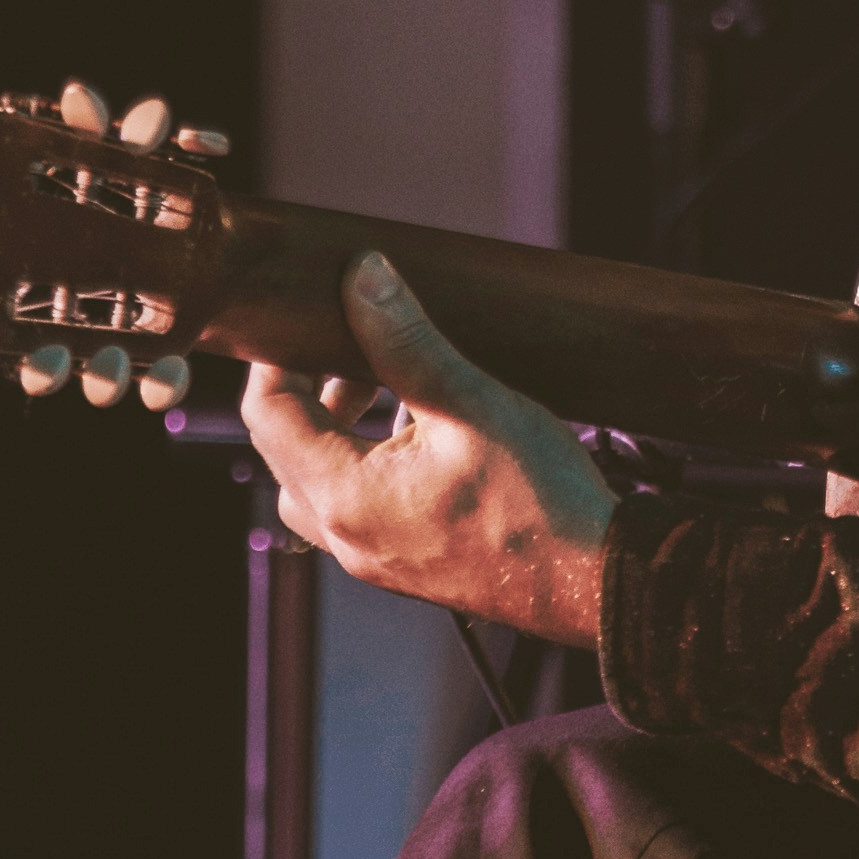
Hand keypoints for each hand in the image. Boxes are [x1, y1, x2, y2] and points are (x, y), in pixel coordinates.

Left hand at [241, 251, 615, 646]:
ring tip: (386, 381)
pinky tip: (420, 430)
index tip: (310, 315)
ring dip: (337, 424)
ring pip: (316, 479)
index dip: (277, 355)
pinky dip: (366, 457)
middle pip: (284, 447)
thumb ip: (407, 340)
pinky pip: (356, 502)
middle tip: (350, 340)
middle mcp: (345, 534)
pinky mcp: (403, 561)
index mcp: (344, 496)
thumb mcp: (470, 403)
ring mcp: (373, 555)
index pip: (266, 413)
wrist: (592, 582)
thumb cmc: (539, 501)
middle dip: (309, 386)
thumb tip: (362, 277)